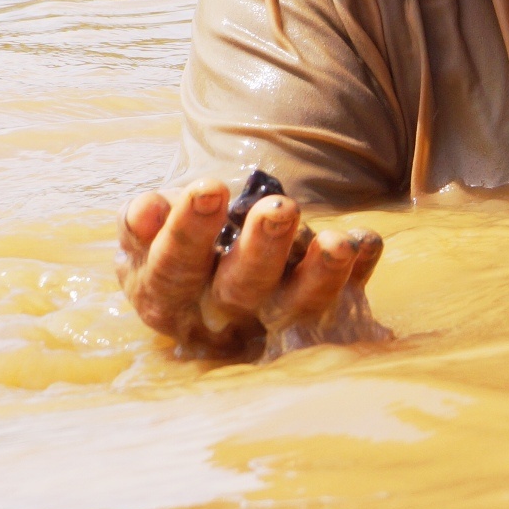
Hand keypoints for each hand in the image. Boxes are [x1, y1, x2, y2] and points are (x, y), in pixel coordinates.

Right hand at [117, 178, 383, 356]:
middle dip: (261, 250)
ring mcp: (271, 322)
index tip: (210, 186)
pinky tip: (366, 243)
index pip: (172, 270)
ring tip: (338, 242)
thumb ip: (142, 220)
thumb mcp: (156, 223)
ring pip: (296, 309)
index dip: (188, 233)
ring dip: (320, 276)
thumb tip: (145, 210)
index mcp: (166, 294)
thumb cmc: (182, 232)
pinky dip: (357, 275)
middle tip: (280, 208)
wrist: (218, 251)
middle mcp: (219, 317)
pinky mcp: (318, 316)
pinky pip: (344, 303)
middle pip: (240, 291)